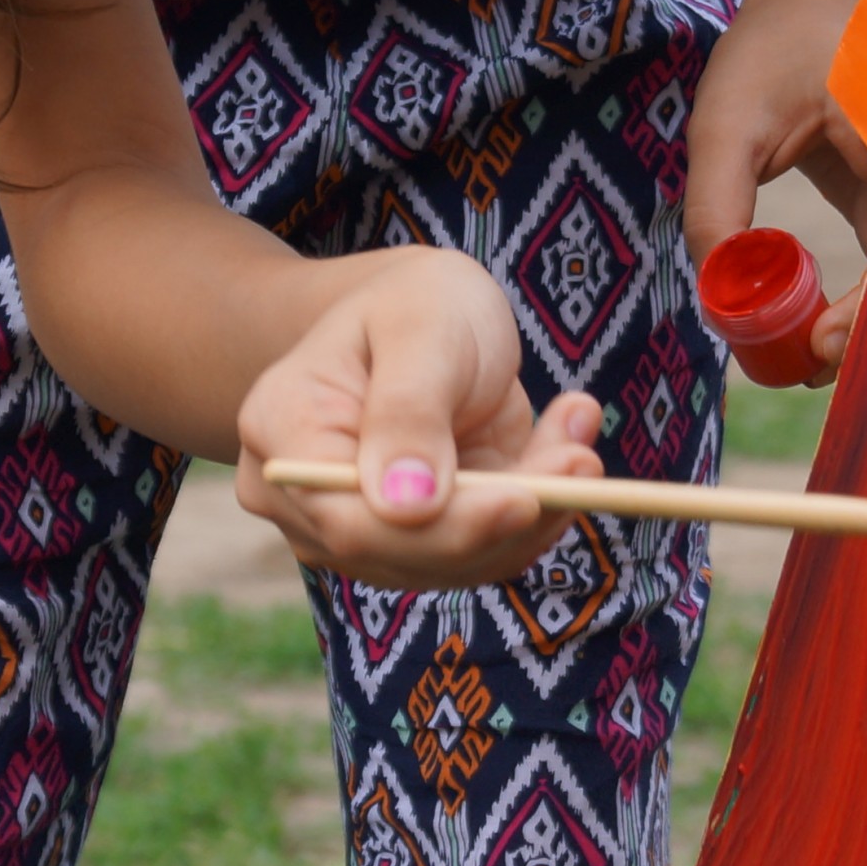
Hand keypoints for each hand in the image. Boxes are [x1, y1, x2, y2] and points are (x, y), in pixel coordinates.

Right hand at [236, 249, 601, 583]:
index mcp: (284, 432)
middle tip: (582, 464)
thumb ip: (410, 410)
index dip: (441, 527)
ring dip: (534, 513)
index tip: (524, 499)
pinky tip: (565, 443)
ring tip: (576, 436)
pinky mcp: (420, 539)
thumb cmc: (413, 303)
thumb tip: (408, 509)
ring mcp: (360, 526)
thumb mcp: (419, 327)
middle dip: (504, 519)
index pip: (350, 518)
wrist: (422, 316)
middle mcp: (305, 496)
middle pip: (404, 554)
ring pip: (456, 562)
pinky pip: (485, 550)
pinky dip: (539, 509)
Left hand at [686, 0, 866, 371]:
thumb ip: (718, 202)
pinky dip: (848, 297)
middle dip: (863, 329)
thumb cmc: (777, 46)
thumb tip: (717, 288)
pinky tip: (809, 326)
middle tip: (805, 364)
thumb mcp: (729, 120)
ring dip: (855, 319)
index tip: (819, 343)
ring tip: (800, 357)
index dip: (865, 307)